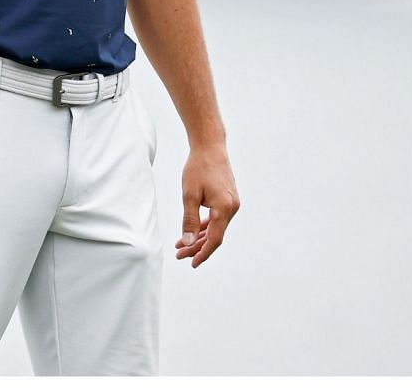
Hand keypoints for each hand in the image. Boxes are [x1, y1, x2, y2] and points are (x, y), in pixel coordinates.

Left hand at [175, 147, 238, 267]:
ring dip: (200, 237)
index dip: (203, 253)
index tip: (192, 263)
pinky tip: (193, 231)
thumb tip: (188, 243)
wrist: (210, 147)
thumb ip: (189, 220)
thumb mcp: (189, 195)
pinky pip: (217, 218)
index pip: (215, 239)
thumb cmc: (198, 168)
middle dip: (197, 247)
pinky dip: (205, 226)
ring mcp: (232, 203)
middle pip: (215, 235)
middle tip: (179, 254)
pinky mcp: (228, 198)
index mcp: (224, 208)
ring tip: (181, 245)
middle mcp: (232, 207)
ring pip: (216, 227)